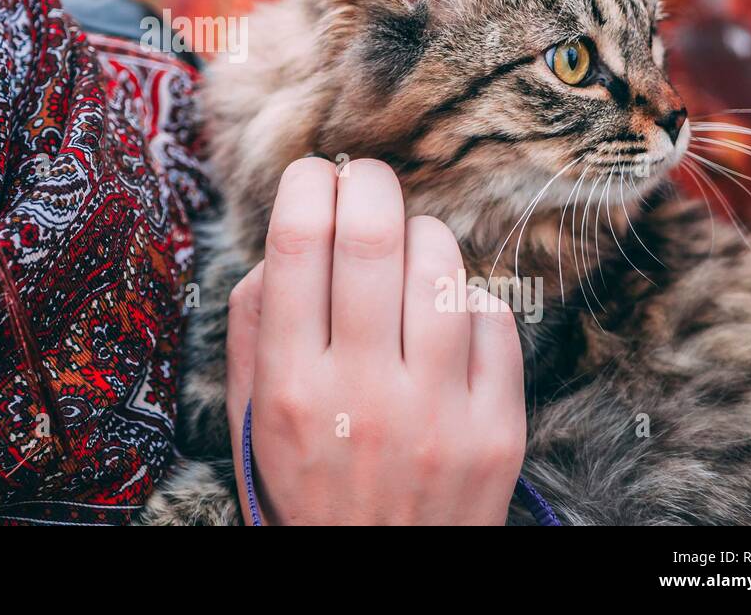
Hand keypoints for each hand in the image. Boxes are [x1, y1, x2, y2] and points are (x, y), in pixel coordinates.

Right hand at [226, 157, 525, 524]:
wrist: (380, 583)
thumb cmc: (308, 489)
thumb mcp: (252, 419)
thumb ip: (252, 327)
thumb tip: (282, 242)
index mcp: (290, 384)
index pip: (296, 243)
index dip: (306, 184)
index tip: (312, 177)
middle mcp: (362, 393)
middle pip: (371, 234)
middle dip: (367, 181)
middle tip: (363, 180)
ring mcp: (437, 413)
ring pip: (440, 263)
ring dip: (420, 236)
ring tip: (405, 255)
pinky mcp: (497, 429)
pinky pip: (493, 316)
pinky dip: (466, 300)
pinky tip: (443, 322)